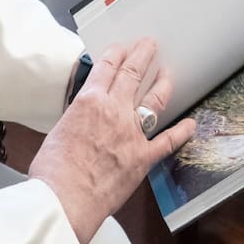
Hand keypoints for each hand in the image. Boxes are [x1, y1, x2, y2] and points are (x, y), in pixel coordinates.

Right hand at [29, 39, 195, 243]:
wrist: (65, 198)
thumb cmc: (53, 170)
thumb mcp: (59, 130)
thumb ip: (78, 119)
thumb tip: (84, 120)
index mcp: (89, 101)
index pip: (106, 67)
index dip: (117, 54)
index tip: (122, 48)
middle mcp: (114, 110)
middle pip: (133, 74)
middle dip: (143, 55)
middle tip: (149, 45)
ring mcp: (132, 132)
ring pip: (154, 100)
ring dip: (163, 83)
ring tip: (167, 73)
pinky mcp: (143, 156)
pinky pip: (168, 140)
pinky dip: (182, 132)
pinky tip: (190, 124)